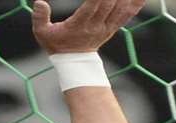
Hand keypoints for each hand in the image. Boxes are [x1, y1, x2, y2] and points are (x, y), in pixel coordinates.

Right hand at [31, 0, 145, 55]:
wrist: (74, 63)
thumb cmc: (57, 44)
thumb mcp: (42, 33)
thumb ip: (39, 18)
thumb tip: (39, 2)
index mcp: (80, 25)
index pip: (92, 5)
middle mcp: (96, 26)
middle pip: (109, 4)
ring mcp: (107, 27)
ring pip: (121, 9)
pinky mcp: (112, 28)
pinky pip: (127, 15)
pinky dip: (135, 4)